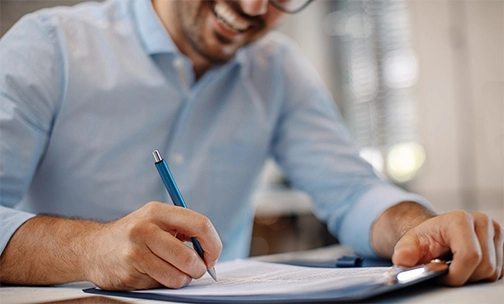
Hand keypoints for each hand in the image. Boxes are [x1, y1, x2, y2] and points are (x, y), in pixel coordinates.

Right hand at [85, 201, 221, 289]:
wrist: (91, 248)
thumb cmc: (133, 235)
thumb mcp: (156, 221)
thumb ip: (182, 230)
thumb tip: (211, 252)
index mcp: (158, 211)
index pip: (200, 224)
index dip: (213, 244)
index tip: (213, 256)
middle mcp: (145, 229)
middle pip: (189, 257)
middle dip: (199, 269)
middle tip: (197, 270)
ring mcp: (135, 252)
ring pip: (177, 276)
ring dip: (182, 279)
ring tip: (172, 271)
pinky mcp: (129, 273)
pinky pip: (160, 285)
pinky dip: (163, 284)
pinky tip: (152, 274)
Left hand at [392, 211, 502, 285]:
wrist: (437, 233)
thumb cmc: (426, 238)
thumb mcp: (410, 242)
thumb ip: (404, 251)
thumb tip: (402, 259)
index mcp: (460, 219)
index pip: (470, 255)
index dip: (457, 273)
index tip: (442, 276)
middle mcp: (482, 222)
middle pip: (484, 266)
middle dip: (463, 276)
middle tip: (446, 272)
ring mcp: (495, 233)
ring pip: (492, 271)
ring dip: (472, 276)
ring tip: (455, 266)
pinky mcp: (502, 245)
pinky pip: (498, 271)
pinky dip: (481, 274)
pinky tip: (466, 266)